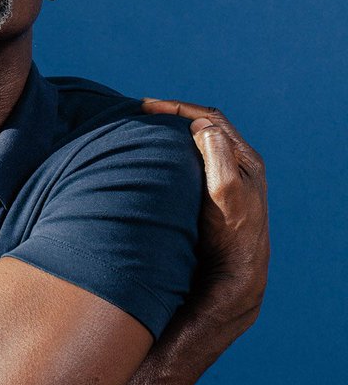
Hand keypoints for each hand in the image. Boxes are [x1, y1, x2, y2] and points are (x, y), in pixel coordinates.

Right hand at [141, 99, 268, 341]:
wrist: (230, 278)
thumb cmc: (230, 238)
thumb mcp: (226, 193)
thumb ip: (217, 156)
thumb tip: (201, 125)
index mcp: (245, 160)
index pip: (209, 119)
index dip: (178, 109)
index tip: (147, 107)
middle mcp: (236, 168)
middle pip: (201, 130)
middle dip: (171, 118)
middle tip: (140, 114)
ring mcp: (222, 183)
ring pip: (192, 149)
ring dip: (168, 138)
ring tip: (141, 133)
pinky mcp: (207, 199)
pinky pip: (186, 167)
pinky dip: (167, 158)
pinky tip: (149, 163)